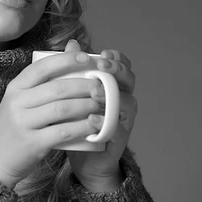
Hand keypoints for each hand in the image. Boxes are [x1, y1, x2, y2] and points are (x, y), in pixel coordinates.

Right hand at [0, 49, 103, 188]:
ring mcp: (24, 123)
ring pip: (63, 109)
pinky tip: (95, 125)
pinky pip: (64, 131)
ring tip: (102, 105)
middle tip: (102, 87)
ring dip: (87, 106)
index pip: (43, 67)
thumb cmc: (14, 127)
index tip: (88, 58)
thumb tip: (73, 47)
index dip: (67, 60)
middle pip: (58, 88)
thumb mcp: (20, 100)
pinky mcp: (33, 143)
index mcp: (15, 87)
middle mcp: (17, 102)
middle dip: (84, 86)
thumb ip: (43, 79)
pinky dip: (83, 127)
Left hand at [64, 40, 137, 191]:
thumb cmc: (78, 120)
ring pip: (127, 102)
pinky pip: (116, 128)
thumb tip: (72, 44)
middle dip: (117, 71)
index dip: (117, 58)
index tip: (103, 53)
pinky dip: (104, 122)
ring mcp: (123, 119)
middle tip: (101, 66)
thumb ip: (74, 70)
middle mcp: (123, 100)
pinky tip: (91, 118)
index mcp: (114, 86)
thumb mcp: (73, 93)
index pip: (122, 66)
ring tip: (95, 91)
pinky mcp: (118, 139)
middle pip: (129, 80)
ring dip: (111, 95)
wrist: (82, 157)